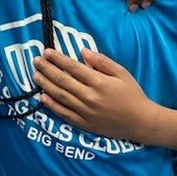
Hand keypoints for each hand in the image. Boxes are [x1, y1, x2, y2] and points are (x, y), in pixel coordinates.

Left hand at [32, 48, 155, 140]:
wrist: (141, 122)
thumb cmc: (132, 94)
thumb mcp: (121, 73)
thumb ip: (101, 61)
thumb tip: (82, 51)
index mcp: (99, 82)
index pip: (73, 67)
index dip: (58, 58)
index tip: (47, 51)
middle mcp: (90, 97)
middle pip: (63, 80)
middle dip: (47, 68)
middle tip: (36, 60)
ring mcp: (86, 112)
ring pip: (60, 96)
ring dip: (45, 84)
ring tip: (35, 75)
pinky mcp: (84, 124)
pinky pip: (64, 114)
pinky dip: (52, 105)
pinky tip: (43, 97)